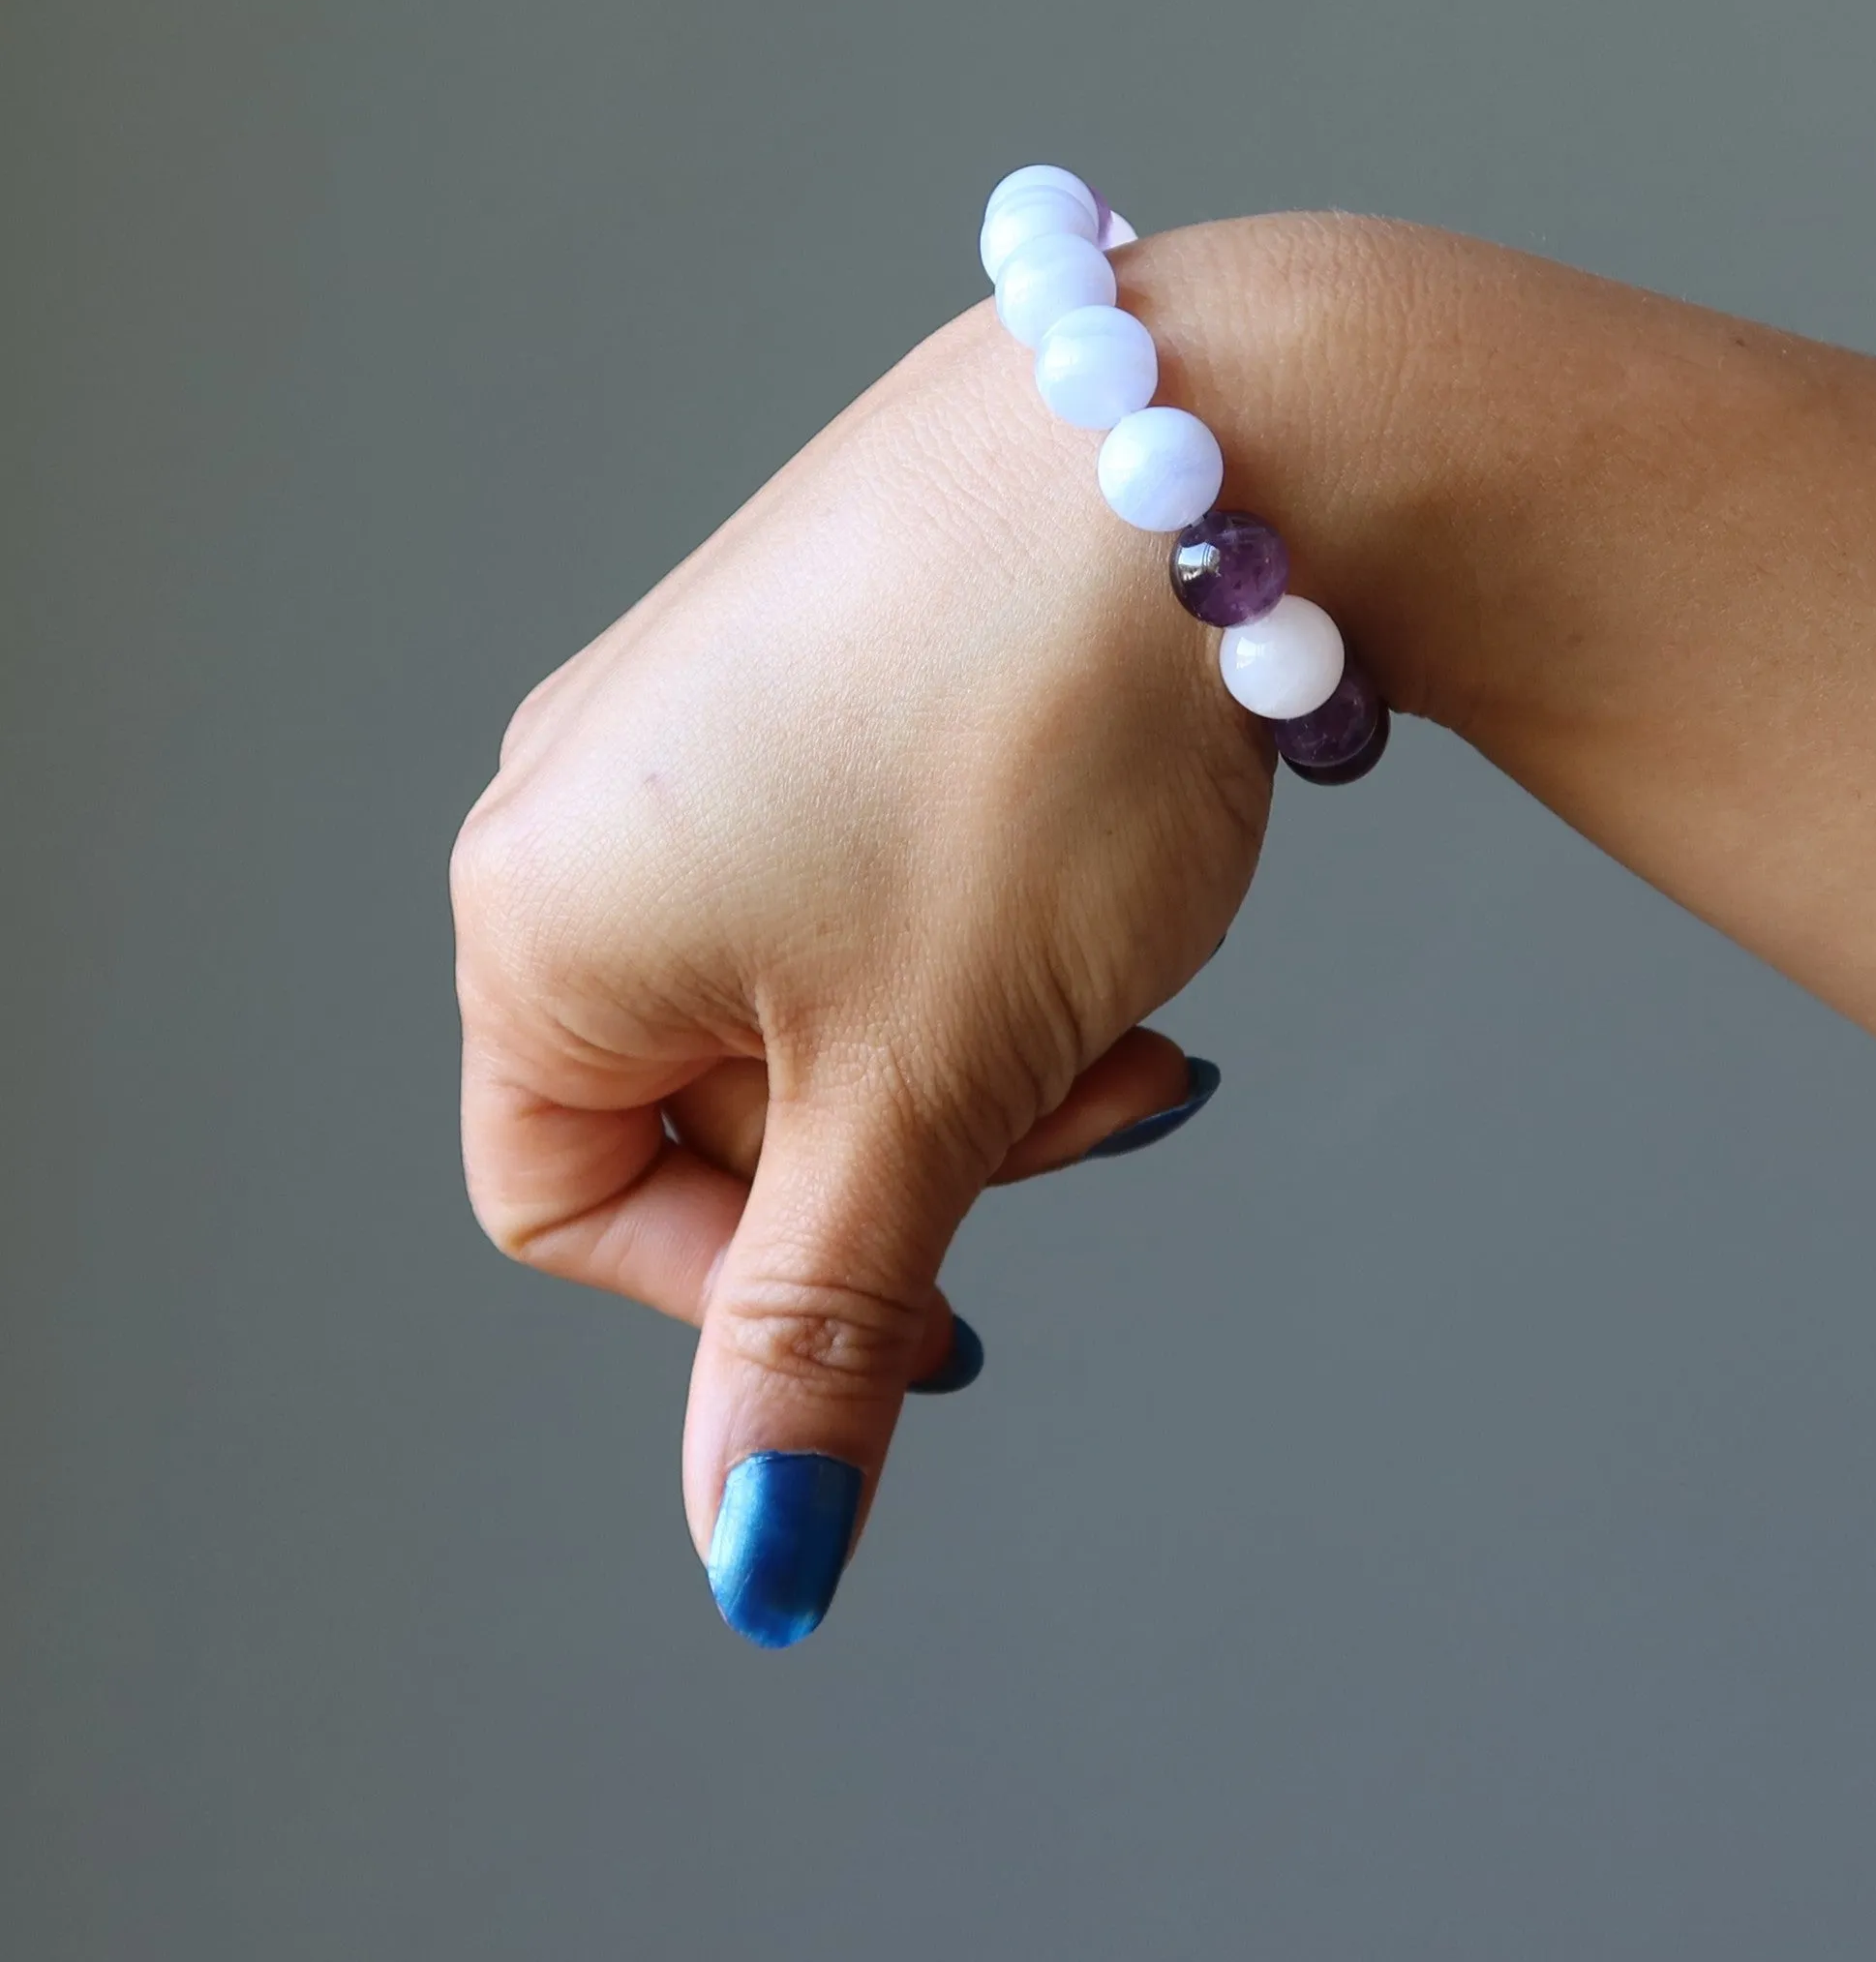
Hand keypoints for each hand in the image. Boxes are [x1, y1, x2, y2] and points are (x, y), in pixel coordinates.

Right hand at [451, 288, 1271, 1643]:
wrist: (1204, 445)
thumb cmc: (1034, 754)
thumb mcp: (924, 1080)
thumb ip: (818, 1323)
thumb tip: (757, 1560)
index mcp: (540, 912)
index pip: (567, 1205)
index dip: (748, 1293)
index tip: (940, 1296)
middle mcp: (582, 796)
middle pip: (712, 1097)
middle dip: (915, 1141)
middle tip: (1101, 1093)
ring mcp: (700, 708)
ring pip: (812, 987)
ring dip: (970, 1038)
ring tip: (1118, 972)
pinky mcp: (815, 651)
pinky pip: (861, 867)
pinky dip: (980, 927)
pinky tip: (1098, 869)